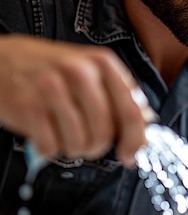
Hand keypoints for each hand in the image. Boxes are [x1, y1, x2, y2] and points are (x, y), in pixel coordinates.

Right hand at [0, 34, 146, 165]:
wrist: (0, 58)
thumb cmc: (49, 69)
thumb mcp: (89, 70)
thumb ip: (119, 97)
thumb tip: (146, 131)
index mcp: (102, 63)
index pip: (132, 112)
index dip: (136, 141)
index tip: (130, 156)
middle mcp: (80, 72)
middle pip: (105, 134)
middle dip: (97, 147)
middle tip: (85, 142)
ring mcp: (52, 88)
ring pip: (79, 144)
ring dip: (71, 148)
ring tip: (61, 132)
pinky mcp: (28, 107)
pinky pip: (52, 147)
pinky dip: (48, 148)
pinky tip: (43, 132)